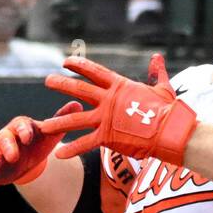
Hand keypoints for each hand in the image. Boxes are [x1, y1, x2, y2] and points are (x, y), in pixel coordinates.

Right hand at [0, 104, 83, 200]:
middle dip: (7, 147)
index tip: (28, 137)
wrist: (27, 155)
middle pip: (4, 140)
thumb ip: (60, 119)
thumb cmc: (37, 141)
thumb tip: (78, 105)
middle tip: (13, 156)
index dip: (24, 131)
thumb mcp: (50, 132)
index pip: (21, 125)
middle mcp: (6, 138)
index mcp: (20, 127)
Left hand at [42, 53, 197, 164]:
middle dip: (61, 84)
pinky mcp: (107, 136)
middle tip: (47, 81)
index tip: (65, 62)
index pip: (94, 71)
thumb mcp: (162, 87)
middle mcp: (108, 100)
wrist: (169, 130)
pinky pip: (85, 143)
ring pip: (75, 118)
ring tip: (42, 124)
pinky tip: (58, 154)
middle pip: (79, 89)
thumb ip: (156, 72)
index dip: (79, 65)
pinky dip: (71, 149)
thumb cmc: (168, 110)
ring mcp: (106, 118)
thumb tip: (157, 57)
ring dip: (58, 121)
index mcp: (120, 86)